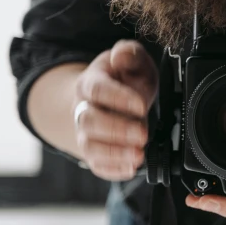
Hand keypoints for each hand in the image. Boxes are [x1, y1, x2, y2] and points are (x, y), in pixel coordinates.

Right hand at [73, 40, 157, 180]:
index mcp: (90, 82)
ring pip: (90, 147)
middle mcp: (83, 109)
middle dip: (116, 129)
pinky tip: (130, 168)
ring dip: (114, 153)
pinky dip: (113, 169)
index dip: (118, 98)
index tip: (141, 105)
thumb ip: (130, 54)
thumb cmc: (124, 79)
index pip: (97, 90)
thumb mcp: (132, 61)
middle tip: (142, 132)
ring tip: (139, 154)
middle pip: (88, 121)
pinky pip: (96, 165)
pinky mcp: (94, 153)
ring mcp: (85, 133)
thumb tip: (121, 55)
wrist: (107, 99)